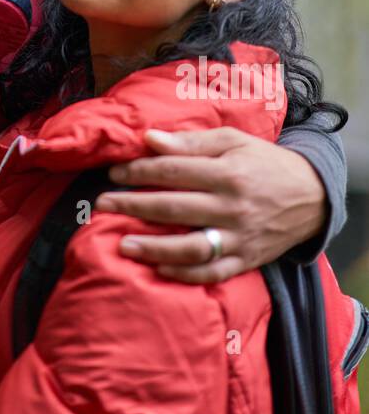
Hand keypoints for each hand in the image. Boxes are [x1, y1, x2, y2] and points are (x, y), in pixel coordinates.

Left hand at [94, 127, 327, 283]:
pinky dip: (184, 274)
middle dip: (133, 206)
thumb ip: (190, 142)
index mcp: (228, 172)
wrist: (311, 196)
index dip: (139, 172)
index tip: (114, 173)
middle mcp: (232, 207)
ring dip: (154, 248)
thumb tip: (149, 139)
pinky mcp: (247, 261)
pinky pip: (213, 273)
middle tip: (103, 204)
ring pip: (192, 248)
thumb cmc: (263, 162)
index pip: (174, 171)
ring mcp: (240, 238)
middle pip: (175, 208)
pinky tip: (158, 268)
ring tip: (122, 244)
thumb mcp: (233, 141)